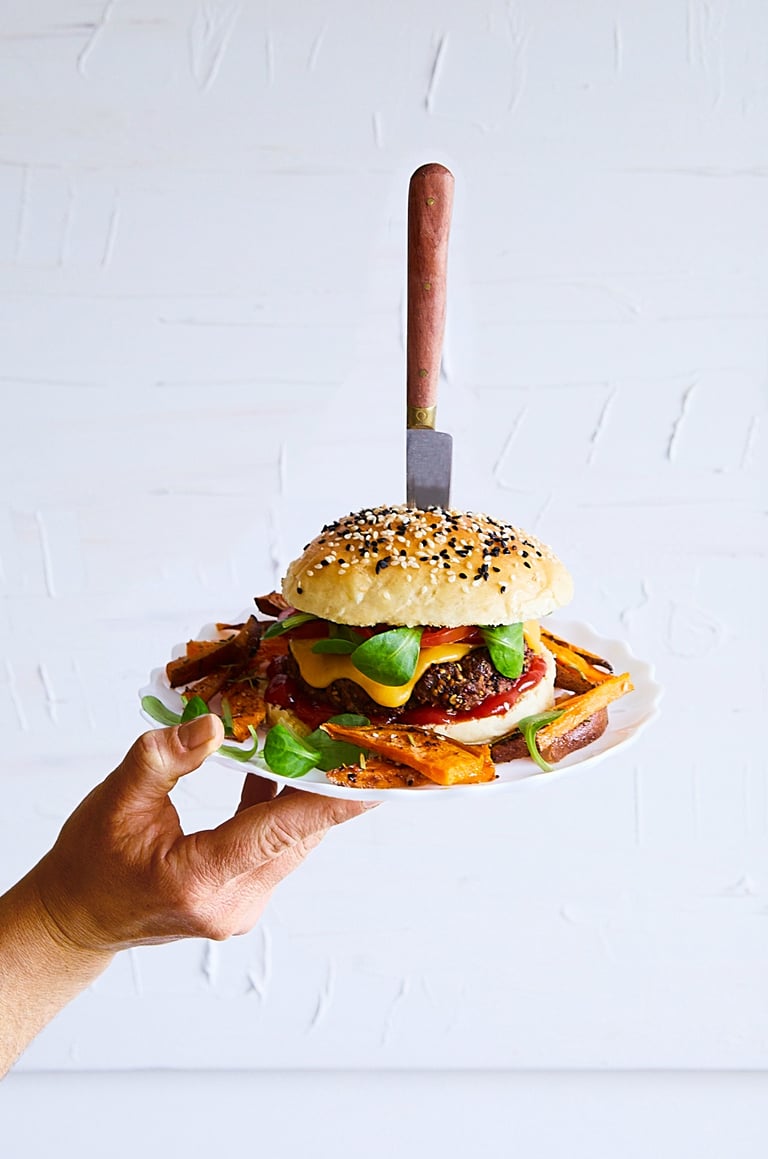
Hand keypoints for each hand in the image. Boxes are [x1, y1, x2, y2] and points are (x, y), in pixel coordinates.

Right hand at [28, 715, 374, 952]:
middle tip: (353, 738)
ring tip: (326, 745)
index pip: (280, 833)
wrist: (76, 920)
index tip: (376, 782)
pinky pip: (276, 847)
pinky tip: (277, 770)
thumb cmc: (89, 864)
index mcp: (200, 879)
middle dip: (326, 787)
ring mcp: (241, 906)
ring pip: (291, 841)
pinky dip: (280, 810)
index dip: (331, 803)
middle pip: (296, 835)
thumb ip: (165, 758)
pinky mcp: (243, 897)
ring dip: (305, 797)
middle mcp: (232, 902)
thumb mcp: (116, 800)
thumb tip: (214, 724)